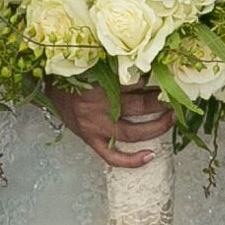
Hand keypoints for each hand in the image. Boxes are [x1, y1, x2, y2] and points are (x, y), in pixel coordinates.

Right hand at [50, 77, 172, 170]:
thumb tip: (149, 68)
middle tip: (175, 99)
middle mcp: (100, 105)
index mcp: (102, 81)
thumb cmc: (75, 72)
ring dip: (157, 127)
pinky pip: (112, 156)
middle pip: (140, 106)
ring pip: (132, 132)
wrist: (49, 83)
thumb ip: (119, 69)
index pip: (138, 81)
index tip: (170, 79)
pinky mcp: (90, 139)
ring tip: (170, 119)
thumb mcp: (97, 64)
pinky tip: (150, 156)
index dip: (157, 81)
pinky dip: (132, 160)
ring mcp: (95, 125)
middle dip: (161, 103)